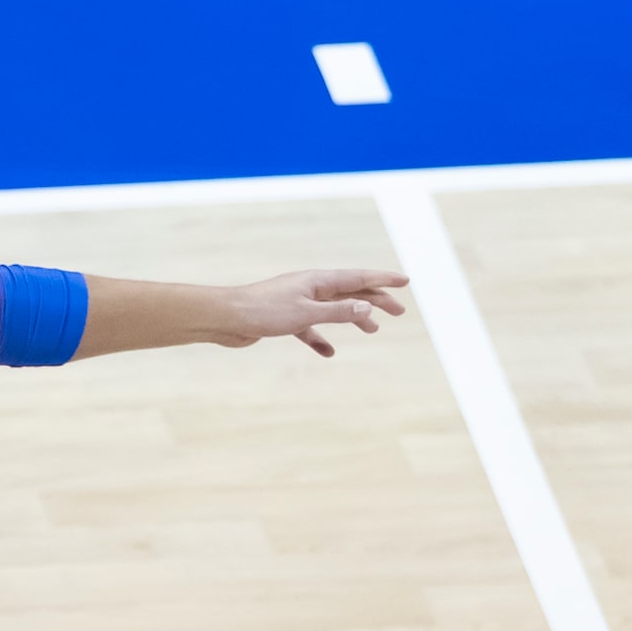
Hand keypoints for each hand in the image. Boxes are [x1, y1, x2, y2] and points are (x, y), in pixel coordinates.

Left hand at [219, 270, 409, 355]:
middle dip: (375, 300)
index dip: (383, 280)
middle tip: (398, 312)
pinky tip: (328, 352)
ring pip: (333, 309)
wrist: (226, 319)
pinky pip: (309, 329)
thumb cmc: (263, 312)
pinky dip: (321, 339)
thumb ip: (337, 311)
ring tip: (372, 330)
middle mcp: (310, 287)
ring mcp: (297, 303)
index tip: (405, 282)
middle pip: (350, 291)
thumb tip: (367, 306)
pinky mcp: (284, 320)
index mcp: (318, 280)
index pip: (358, 277)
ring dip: (353, 318)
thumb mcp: (305, 313)